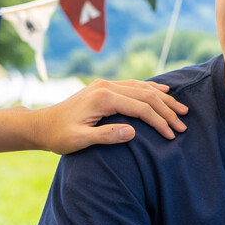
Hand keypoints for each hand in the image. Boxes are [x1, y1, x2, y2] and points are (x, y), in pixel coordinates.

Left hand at [32, 79, 187, 153]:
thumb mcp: (80, 140)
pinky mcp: (104, 87)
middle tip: (183, 124)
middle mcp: (106, 86)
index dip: (159, 122)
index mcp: (103, 98)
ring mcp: (105, 84)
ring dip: (163, 99)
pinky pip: (134, 85)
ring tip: (181, 109)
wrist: (40, 124)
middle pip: (146, 95)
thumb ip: (106, 135)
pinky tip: (163, 93)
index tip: (172, 135)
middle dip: (167, 110)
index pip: (141, 108)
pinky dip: (151, 90)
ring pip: (142, 88)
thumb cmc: (59, 136)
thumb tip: (133, 132)